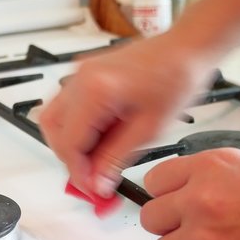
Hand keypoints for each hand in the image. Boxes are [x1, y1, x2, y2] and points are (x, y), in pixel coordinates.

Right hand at [39, 34, 214, 196]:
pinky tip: (99, 138)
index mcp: (96, 90)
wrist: (186, 49)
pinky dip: (75, 127)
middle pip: (53, 130)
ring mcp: (79, 72)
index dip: (78, 173)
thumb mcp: (150, 129)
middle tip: (93, 179)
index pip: (69, 143)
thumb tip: (97, 184)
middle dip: (70, 159)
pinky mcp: (84, 73)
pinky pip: (66, 105)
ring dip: (69, 143)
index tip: (93, 191)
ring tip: (96, 159)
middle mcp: (80, 78)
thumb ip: (116, 159)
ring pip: (53, 118)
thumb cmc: (177, 78)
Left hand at [142, 148, 239, 239]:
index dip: (164, 195)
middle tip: (191, 228)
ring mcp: (204, 238)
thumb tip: (188, 191)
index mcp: (210, 167)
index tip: (171, 202)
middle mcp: (201, 199)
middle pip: (150, 217)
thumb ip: (211, 178)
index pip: (154, 180)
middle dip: (168, 224)